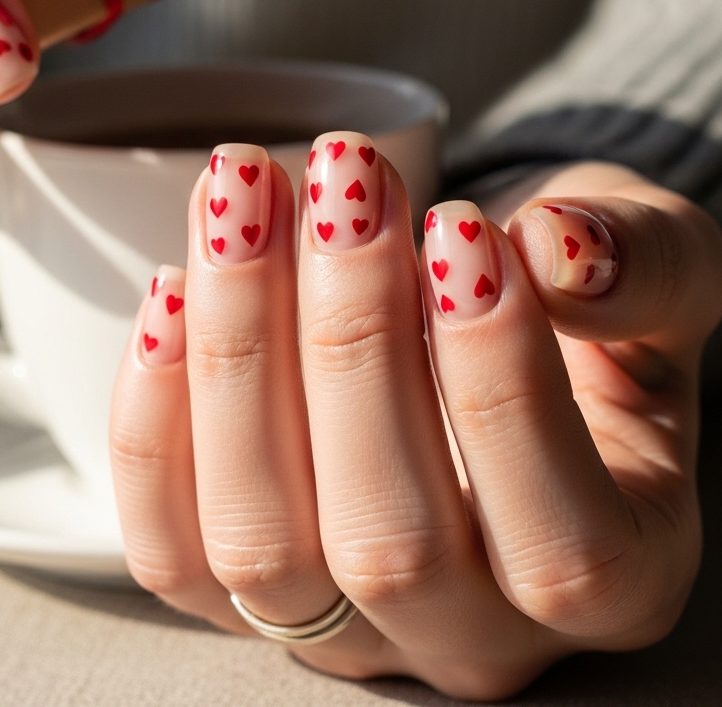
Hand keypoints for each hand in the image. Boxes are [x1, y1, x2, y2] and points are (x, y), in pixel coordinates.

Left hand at [109, 142, 720, 698]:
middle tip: (341, 174)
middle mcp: (466, 633)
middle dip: (351, 332)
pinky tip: (170, 289)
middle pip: (386, 539)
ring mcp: (335, 622)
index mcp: (615, 581)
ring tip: (240, 196)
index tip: (461, 224)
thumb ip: (645, 266)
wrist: (476, 313)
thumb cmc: (572, 299)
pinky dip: (152, 418)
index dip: (497, 378)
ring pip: (258, 537)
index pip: (558, 541)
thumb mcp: (654, 265)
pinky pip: (165, 541)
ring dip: (237, 348)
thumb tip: (558, 252)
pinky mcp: (229, 586)